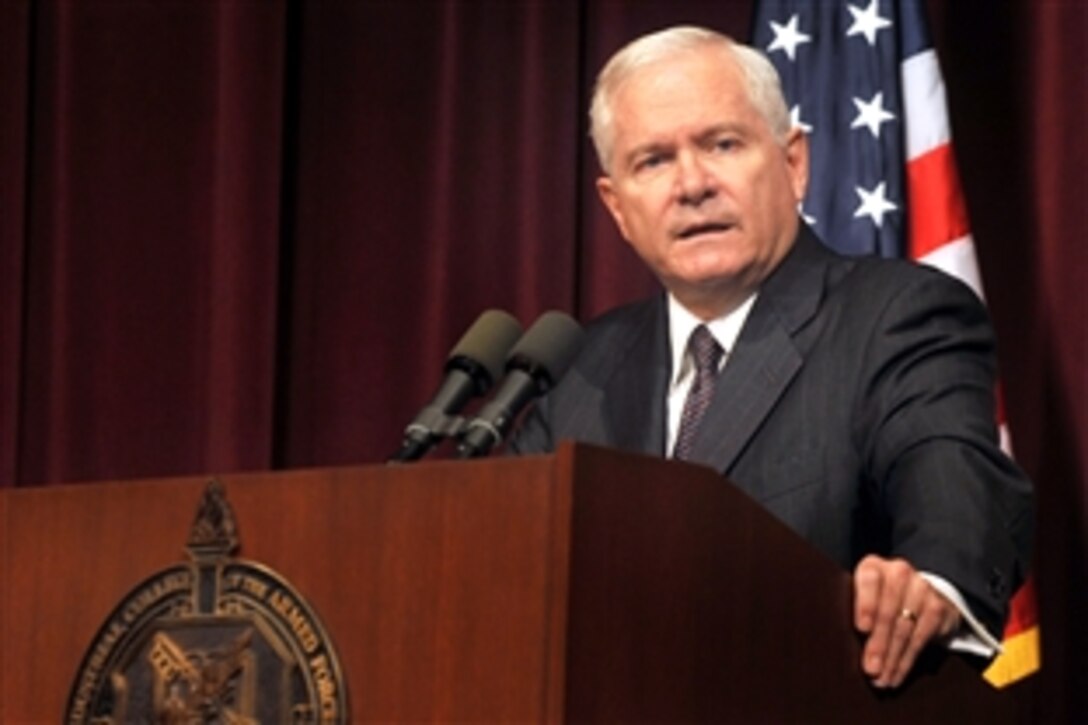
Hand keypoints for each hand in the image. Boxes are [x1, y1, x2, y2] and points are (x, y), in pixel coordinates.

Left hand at [853, 555, 961, 687]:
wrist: (918, 589)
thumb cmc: (876, 597)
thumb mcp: (861, 595)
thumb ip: (851, 608)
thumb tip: (837, 641)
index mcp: (872, 566)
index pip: (870, 580)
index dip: (866, 604)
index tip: (862, 628)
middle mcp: (898, 572)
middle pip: (888, 611)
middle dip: (878, 643)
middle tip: (870, 668)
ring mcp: (921, 588)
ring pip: (904, 628)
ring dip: (892, 658)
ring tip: (881, 678)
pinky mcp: (937, 607)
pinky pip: (920, 638)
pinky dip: (906, 660)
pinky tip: (896, 674)